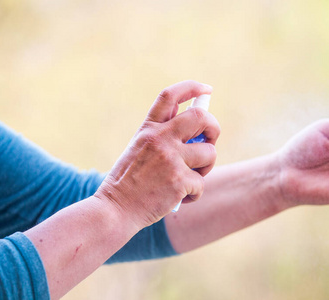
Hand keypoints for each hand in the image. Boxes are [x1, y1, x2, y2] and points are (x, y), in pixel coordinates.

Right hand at [95, 81, 219, 227]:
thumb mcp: (139, 149)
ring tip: (191, 178)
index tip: (207, 90)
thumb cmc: (129, 181)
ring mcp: (170, 158)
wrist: (115, 210)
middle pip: (201, 117)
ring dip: (206, 168)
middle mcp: (160, 138)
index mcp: (148, 128)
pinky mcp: (179, 181)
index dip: (191, 87)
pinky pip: (202, 184)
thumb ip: (163, 135)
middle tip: (210, 140)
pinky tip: (180, 198)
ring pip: (210, 153)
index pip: (170, 96)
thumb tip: (198, 127)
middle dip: (214, 127)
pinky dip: (195, 194)